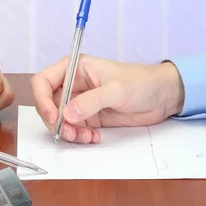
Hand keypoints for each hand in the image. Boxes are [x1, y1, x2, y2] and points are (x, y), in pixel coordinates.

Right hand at [30, 55, 184, 143]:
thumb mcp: (117, 90)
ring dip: (68, 132)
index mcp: (75, 68)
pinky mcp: (88, 117)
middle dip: (56, 121)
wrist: (162, 96)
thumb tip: (68, 113)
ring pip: (59, 120)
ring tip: (86, 137)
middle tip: (71, 132)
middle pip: (48, 104)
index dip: (42, 100)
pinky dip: (79, 137)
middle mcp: (74, 84)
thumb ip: (92, 101)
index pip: (43, 81)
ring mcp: (80, 102)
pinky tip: (94, 137)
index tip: (54, 118)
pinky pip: (73, 129)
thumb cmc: (143, 82)